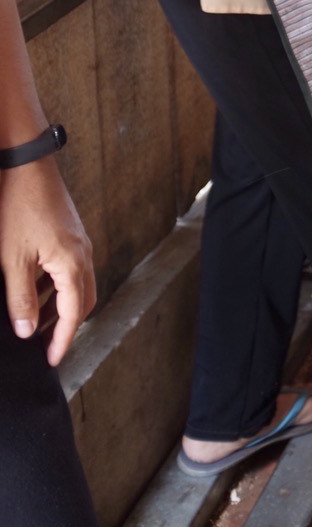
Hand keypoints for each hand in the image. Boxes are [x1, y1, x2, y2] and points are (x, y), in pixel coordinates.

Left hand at [0, 156, 95, 364]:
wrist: (26, 164)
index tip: (51, 361)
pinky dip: (55, 287)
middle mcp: (83, 253)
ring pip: (76, 284)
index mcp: (72, 264)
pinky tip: (32, 290)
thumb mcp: (12, 260)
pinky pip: (69, 268)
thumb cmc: (18, 208)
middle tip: (43, 347)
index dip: (61, 341)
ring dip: (58, 307)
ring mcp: (78, 240)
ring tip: (32, 323)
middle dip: (64, 327)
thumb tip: (25, 331)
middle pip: (82, 301)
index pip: (72, 314)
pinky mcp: (69, 232)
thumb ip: (21, 299)